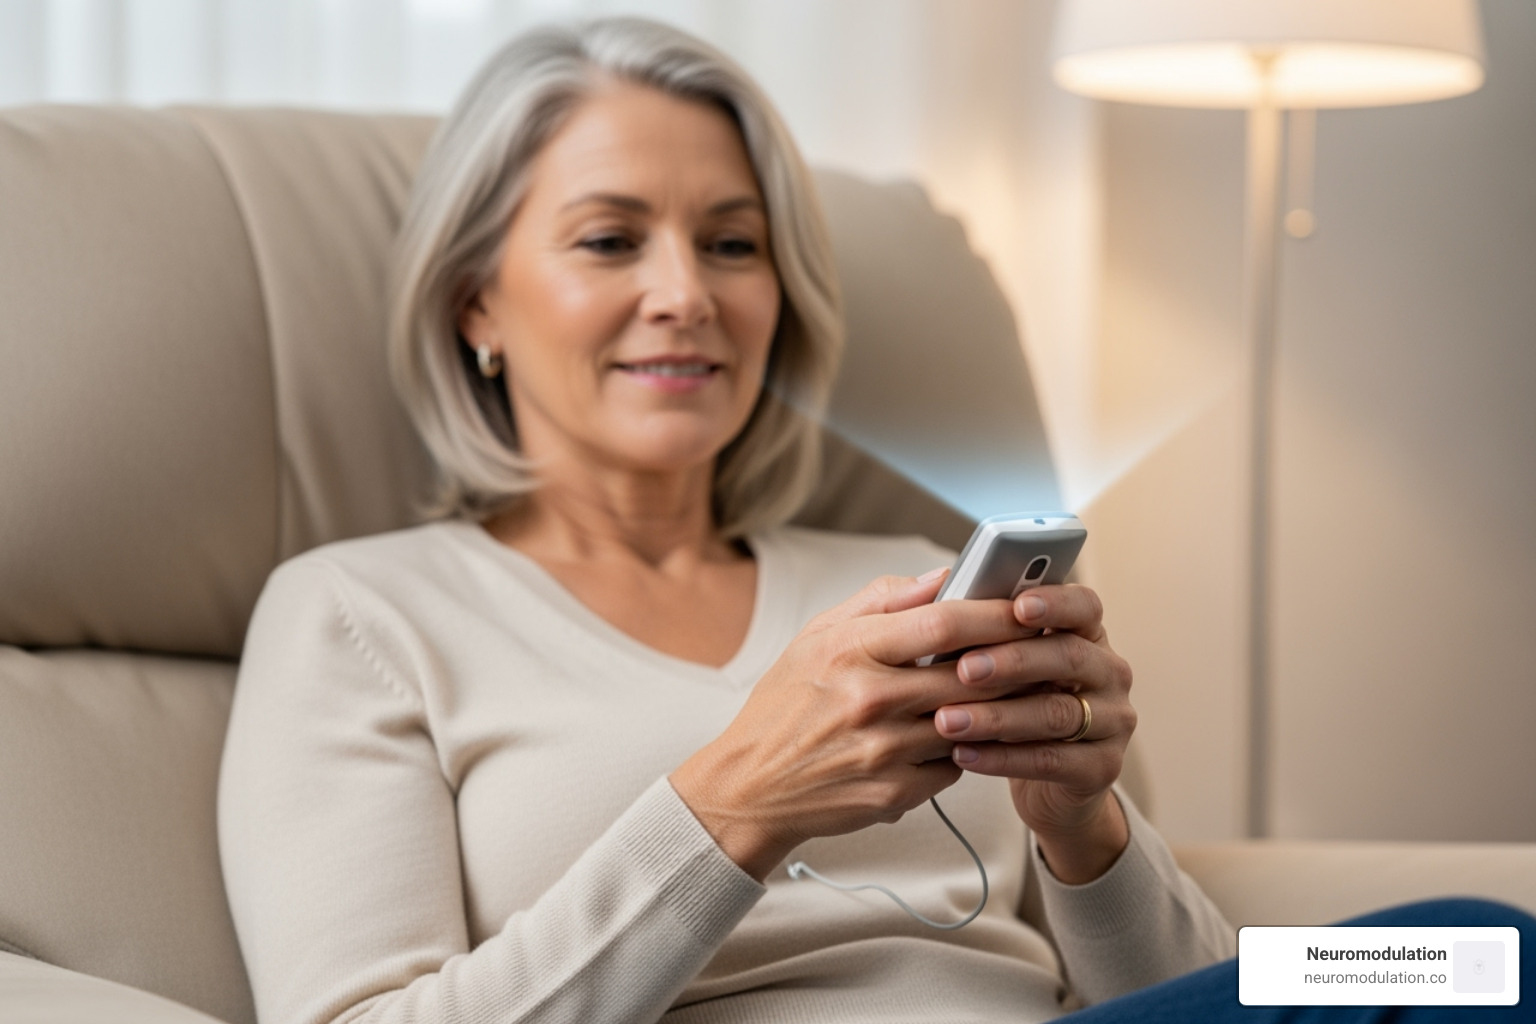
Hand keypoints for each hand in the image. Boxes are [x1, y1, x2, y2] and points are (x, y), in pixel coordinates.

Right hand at [670, 569, 1039, 880]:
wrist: (750, 786)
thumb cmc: (784, 706)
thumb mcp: (816, 637)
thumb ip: (881, 601)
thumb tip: (941, 576)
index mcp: (849, 652)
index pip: (942, 622)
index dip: (993, 611)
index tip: (1024, 604)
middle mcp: (869, 700)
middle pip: (970, 673)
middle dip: (1016, 658)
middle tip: (1044, 645)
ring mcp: (884, 751)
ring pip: (972, 721)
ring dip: (1003, 705)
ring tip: (1022, 687)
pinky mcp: (895, 793)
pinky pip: (957, 764)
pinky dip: (971, 746)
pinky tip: (974, 732)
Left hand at [931, 585, 1134, 883]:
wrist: (1049, 786)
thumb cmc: (1016, 705)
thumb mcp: (1004, 666)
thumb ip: (982, 631)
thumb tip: (939, 596)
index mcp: (1087, 634)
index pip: (1084, 606)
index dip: (1055, 603)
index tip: (1018, 605)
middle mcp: (1109, 673)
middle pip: (1069, 657)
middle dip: (1013, 661)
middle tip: (964, 669)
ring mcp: (1113, 722)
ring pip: (1057, 713)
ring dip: (997, 716)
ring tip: (947, 720)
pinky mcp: (1103, 768)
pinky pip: (1051, 760)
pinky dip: (1002, 758)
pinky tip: (963, 754)